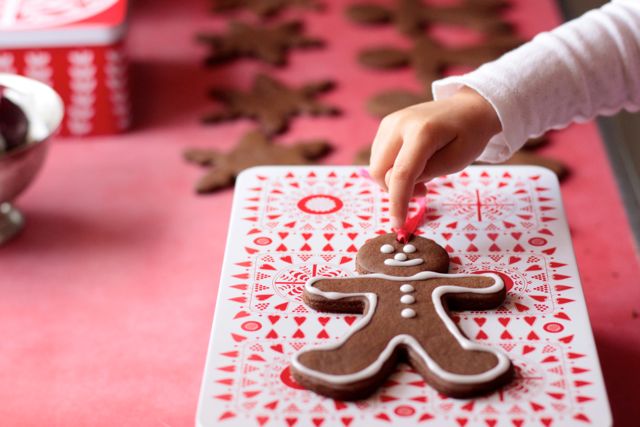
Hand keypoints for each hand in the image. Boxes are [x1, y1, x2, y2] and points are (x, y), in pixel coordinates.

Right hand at [369, 87, 500, 229]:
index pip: (401, 173)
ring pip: (376, 165)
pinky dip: (391, 168)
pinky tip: (412, 164)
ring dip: (393, 179)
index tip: (398, 224)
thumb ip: (428, 174)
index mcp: (422, 132)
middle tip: (423, 191)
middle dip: (395, 189)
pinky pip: (379, 157)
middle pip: (380, 171)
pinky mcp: (386, 125)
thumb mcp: (457, 160)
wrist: (467, 107)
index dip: (397, 202)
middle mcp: (399, 124)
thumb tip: (402, 186)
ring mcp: (389, 123)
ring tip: (420, 176)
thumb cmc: (468, 135)